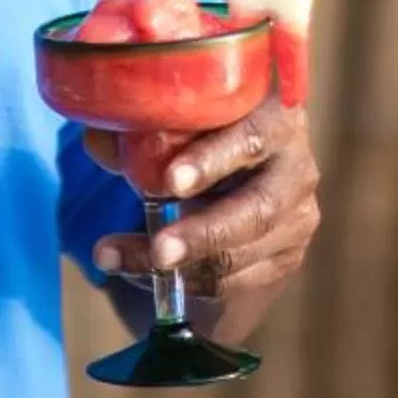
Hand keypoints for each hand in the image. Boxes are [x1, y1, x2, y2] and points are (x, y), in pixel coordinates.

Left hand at [89, 95, 320, 304]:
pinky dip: (179, 280)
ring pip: (238, 254)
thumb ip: (139, 128)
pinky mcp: (283, 258)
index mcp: (277, 116)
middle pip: (257, 208)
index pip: (254, 135)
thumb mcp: (176, 125)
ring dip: (175, 265)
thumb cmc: (201, 136)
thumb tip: (99, 137)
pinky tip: (133, 270)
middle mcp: (298, 167)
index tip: (170, 181)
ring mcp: (297, 218)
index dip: (214, 158)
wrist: (238, 177)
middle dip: (203, 232)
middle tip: (158, 249)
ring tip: (112, 258)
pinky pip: (230, 282)